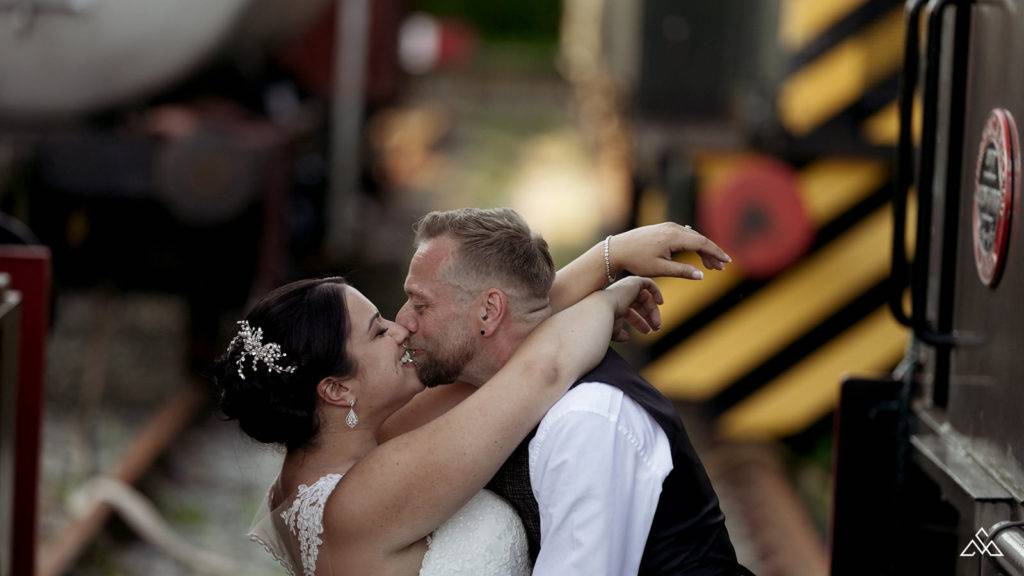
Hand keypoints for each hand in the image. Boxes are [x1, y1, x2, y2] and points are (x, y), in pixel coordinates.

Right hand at [604, 277, 662, 341]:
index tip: (648, 332)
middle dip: (649, 317)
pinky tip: (660, 303)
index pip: (630, 313)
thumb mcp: (613, 330)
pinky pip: (648, 283)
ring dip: (653, 311)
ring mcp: (626, 287)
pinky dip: (656, 291)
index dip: (640, 323)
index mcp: (614, 304)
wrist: (601, 310)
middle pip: (639, 305)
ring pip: (645, 297)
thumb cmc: (604, 322)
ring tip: (658, 323)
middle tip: (657, 328)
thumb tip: (627, 338)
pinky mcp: (634, 282)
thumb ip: (619, 333)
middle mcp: (620, 295)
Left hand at [610, 222, 731, 280]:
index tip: (727, 261)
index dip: (716, 253)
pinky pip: (684, 235)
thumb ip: (682, 271)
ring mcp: (667, 226)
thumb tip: (702, 276)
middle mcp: (672, 228)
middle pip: (699, 239)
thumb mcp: (660, 270)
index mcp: (673, 237)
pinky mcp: (663, 228)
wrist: (616, 249)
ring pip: (692, 236)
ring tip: (711, 265)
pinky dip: (693, 244)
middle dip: (712, 252)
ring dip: (703, 249)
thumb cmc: (636, 261)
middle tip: (721, 267)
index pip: (702, 243)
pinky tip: (697, 253)